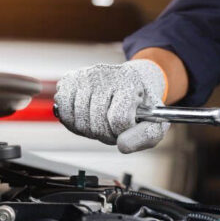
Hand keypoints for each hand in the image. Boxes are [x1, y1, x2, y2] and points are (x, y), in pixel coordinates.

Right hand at [54, 60, 169, 152]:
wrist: (138, 81)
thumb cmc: (144, 104)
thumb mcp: (156, 121)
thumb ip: (146, 137)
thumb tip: (122, 146)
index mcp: (129, 83)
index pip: (118, 119)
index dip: (122, 132)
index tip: (128, 126)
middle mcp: (105, 75)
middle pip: (96, 123)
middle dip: (106, 134)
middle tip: (114, 128)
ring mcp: (85, 75)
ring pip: (78, 118)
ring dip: (89, 130)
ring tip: (102, 123)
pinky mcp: (71, 79)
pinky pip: (63, 108)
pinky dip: (73, 120)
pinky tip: (87, 117)